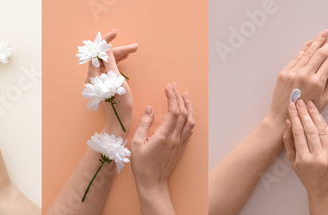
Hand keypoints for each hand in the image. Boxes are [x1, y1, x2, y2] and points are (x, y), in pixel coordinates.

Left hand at [87, 30, 139, 133]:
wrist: (118, 122)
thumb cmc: (119, 104)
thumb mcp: (118, 82)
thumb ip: (111, 64)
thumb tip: (107, 50)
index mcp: (93, 76)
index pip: (97, 53)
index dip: (106, 42)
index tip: (116, 33)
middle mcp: (93, 77)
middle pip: (104, 57)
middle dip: (118, 50)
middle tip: (135, 47)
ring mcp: (98, 80)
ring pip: (107, 62)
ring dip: (119, 55)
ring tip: (133, 51)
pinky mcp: (103, 84)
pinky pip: (108, 68)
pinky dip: (117, 63)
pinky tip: (125, 59)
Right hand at [130, 83, 194, 214]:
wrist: (153, 183)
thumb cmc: (142, 166)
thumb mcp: (137, 143)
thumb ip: (144, 124)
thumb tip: (150, 108)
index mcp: (164, 136)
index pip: (173, 111)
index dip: (172, 97)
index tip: (168, 87)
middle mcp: (176, 138)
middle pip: (183, 113)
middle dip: (179, 97)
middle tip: (174, 86)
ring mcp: (180, 143)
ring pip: (190, 121)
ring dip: (188, 106)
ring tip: (184, 95)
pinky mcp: (182, 147)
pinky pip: (190, 129)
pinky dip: (189, 117)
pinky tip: (186, 112)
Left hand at [269, 30, 327, 120]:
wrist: (283, 115)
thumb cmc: (306, 110)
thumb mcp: (323, 99)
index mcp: (317, 83)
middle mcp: (305, 75)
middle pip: (321, 54)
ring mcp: (294, 72)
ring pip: (309, 53)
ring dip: (318, 41)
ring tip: (325, 33)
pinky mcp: (285, 72)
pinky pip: (297, 57)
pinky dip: (304, 49)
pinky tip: (311, 42)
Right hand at [282, 100, 327, 213]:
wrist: (325, 191)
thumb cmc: (307, 177)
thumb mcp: (293, 163)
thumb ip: (289, 142)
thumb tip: (289, 122)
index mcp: (304, 160)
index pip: (298, 133)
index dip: (295, 117)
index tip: (291, 106)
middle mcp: (319, 158)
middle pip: (311, 129)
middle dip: (305, 113)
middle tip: (300, 101)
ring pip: (323, 130)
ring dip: (316, 115)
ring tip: (310, 105)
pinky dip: (324, 126)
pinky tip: (319, 117)